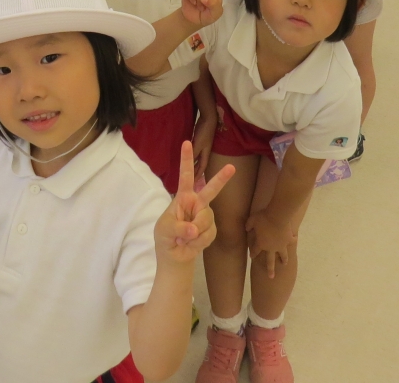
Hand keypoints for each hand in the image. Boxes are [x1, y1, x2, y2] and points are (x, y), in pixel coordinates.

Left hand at [154, 141, 234, 264]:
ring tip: (184, 237)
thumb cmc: (166, 236)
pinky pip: (208, 234)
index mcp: (183, 197)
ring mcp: (206, 216)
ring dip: (194, 232)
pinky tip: (191, 243)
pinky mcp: (212, 230)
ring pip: (206, 219)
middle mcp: (197, 203)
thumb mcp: (166, 229)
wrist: (175, 256)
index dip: (186, 159)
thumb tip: (194, 229)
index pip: (185, 176)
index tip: (186, 142)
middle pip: (211, 189)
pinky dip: (198, 242)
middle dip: (221, 179)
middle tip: (232, 168)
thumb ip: (178, 227)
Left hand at [191, 116, 216, 179]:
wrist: (208, 118)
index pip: (201, 168)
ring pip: (197, 159)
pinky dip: (191, 156)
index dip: (197, 176)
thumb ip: (194, 154)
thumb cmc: (204, 132)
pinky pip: (194, 152)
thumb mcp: (198, 144)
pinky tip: (187, 158)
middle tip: (190, 179)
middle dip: (196, 171)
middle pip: (199, 165)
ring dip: (193, 164)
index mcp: (205, 155)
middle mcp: (204, 153)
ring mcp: (202, 147)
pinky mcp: (198, 142)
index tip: (193, 184)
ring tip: (187, 171)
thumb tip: (189, 167)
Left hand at [245, 209, 296, 277]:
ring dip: (284, 260)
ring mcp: (281, 245)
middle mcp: (271, 248)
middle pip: (270, 261)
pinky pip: (292, 241)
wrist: (278, 216)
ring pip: (283, 256)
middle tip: (271, 277)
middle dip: (270, 269)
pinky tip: (295, 240)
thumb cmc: (263, 218)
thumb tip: (246, 228)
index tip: (251, 256)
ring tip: (284, 264)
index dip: (253, 254)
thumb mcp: (252, 220)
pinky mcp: (289, 240)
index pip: (255, 251)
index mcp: (261, 244)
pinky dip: (293, 240)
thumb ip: (248, 225)